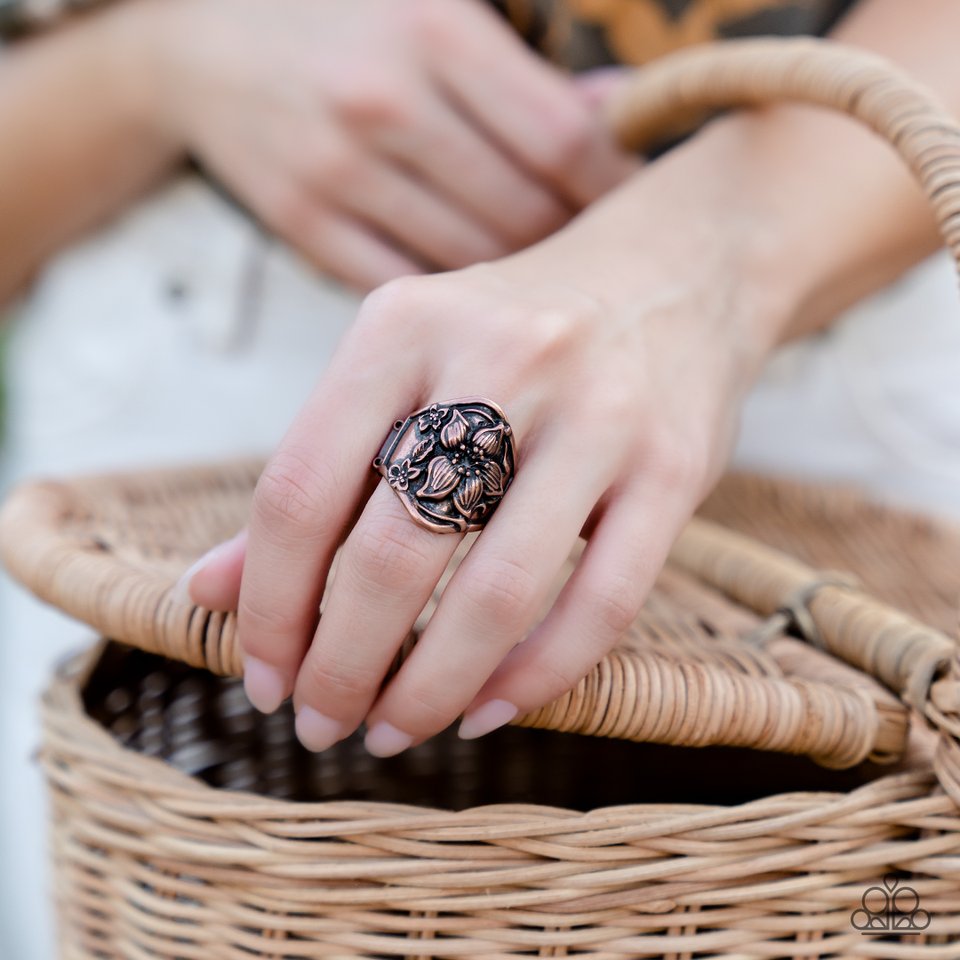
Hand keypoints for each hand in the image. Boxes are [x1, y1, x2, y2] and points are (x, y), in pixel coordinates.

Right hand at [139, 0, 635, 289]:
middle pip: (525, 212)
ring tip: (549, 280)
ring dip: (521, 280)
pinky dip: (452, 299)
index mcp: (434, 32)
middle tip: (604, 259)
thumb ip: (524, 69)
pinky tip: (477, 295)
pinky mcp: (306, 228)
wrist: (200, 48)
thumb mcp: (434, 9)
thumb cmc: (345, 24)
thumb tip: (617, 111)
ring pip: (472, 261)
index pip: (563, 141)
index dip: (618, 189)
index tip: (642, 212)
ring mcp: (338, 174)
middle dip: (578, 245)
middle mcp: (385, 104)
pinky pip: (409, 288)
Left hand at [188, 133, 788, 754]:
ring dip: (431, 688)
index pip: (302, 490)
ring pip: (498, 591)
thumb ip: (317, 471)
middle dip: (341, 667)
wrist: (676, 270)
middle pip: (392, 552)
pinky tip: (491, 711)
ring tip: (395, 731)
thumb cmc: (515, 333)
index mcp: (405, 326)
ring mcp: (600, 412)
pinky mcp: (675, 464)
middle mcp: (501, 357)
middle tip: (322, 724)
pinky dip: (539, 677)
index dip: (269, 604)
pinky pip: (603, 601)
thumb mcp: (402, 365)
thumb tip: (213, 591)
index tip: (261, 675)